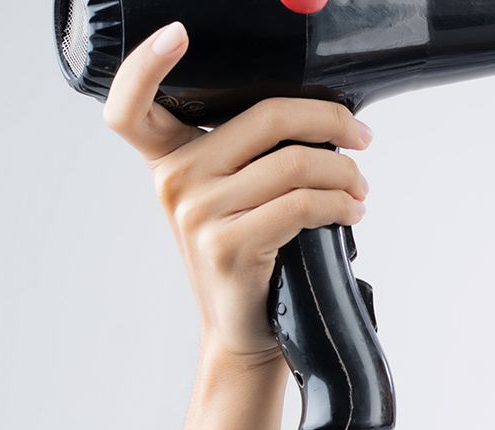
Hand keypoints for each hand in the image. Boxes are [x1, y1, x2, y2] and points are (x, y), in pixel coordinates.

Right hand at [102, 21, 372, 367]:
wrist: (245, 329)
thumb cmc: (252, 253)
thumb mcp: (233, 196)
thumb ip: (250, 153)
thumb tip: (323, 116)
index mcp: (168, 159)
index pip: (132, 107)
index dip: (146, 64)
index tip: (178, 35)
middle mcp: (175, 181)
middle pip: (265, 118)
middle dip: (331, 120)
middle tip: (362, 138)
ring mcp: (199, 214)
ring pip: (296, 163)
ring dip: (346, 173)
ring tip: (360, 188)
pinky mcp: (230, 246)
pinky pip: (303, 204)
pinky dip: (340, 203)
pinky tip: (351, 211)